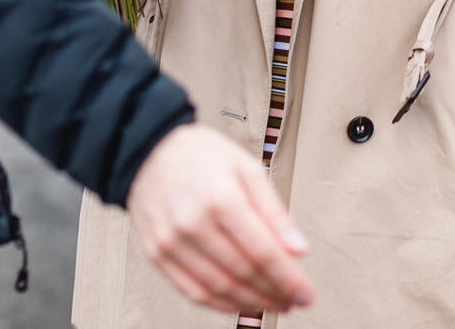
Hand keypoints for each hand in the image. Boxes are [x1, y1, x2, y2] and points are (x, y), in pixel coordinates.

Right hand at [127, 124, 314, 314]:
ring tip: (272, 303)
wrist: (148, 150)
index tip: (306, 293)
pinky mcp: (156, 254)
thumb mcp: (246, 168)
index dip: (288, 279)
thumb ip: (274, 210)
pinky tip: (240, 302)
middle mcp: (191, 223)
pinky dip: (220, 304)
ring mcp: (170, 242)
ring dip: (251, 303)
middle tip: (293, 300)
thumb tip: (298, 248)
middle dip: (274, 293)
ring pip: (218, 289)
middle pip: (242, 273)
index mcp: (219, 197)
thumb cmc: (198, 155)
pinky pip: (192, 291)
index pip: (262, 252)